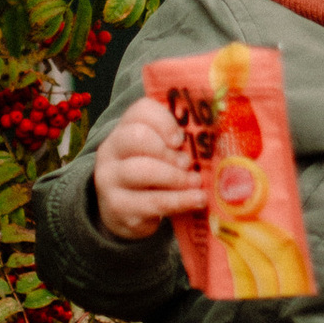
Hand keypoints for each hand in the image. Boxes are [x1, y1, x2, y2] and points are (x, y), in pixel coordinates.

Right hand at [93, 93, 206, 241]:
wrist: (121, 211)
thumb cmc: (151, 173)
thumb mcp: (160, 153)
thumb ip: (179, 141)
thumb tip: (212, 139)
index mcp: (124, 129)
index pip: (141, 111)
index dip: (165, 121)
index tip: (180, 139)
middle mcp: (112, 150)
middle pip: (137, 137)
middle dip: (169, 151)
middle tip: (188, 164)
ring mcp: (111, 180)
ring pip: (143, 171)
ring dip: (177, 177)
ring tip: (197, 184)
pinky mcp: (119, 208)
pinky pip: (151, 202)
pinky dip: (179, 201)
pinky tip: (196, 201)